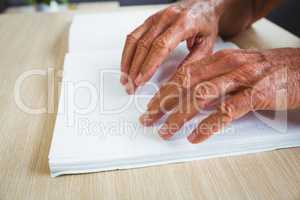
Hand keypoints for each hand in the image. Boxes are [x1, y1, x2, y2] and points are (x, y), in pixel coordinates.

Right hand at [120, 0, 228, 93]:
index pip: (160, 47)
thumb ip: (194, 61)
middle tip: (131, 85)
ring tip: (125, 78)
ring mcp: (155, 18)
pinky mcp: (149, 20)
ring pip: (135, 40)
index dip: (148, 65)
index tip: (141, 80)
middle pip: (144, 46)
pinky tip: (126, 64)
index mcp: (183, 24)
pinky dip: (127, 52)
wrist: (203, 4)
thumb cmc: (206, 23)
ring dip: (127, 62)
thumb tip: (179, 78)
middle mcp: (166, 19)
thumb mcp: (207, 44)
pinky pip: (133, 35)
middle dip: (135, 69)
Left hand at [140, 48, 299, 142]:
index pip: (183, 74)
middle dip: (163, 103)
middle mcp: (227, 66)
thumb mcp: (237, 69)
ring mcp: (242, 79)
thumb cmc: (268, 70)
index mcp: (220, 59)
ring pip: (201, 97)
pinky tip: (196, 136)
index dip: (163, 90)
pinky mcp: (257, 95)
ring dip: (180, 116)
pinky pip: (227, 111)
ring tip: (166, 130)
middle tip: (149, 118)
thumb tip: (192, 96)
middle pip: (186, 84)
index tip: (150, 105)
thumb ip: (214, 79)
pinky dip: (209, 125)